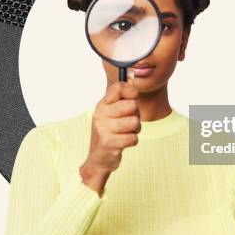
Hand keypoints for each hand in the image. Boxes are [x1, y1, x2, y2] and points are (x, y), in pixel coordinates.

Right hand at [79, 74, 139, 196]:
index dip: (131, 91)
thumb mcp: (111, 113)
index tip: (133, 98)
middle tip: (128, 122)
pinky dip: (132, 141)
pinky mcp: (109, 143)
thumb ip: (122, 97)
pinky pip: (134, 138)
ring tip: (125, 133)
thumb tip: (132, 75)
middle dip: (136, 115)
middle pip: (132, 105)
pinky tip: (123, 143)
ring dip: (135, 130)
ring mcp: (103, 128)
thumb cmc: (109, 133)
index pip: (118, 87)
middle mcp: (100, 114)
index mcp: (102, 104)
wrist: (98, 159)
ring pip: (135, 122)